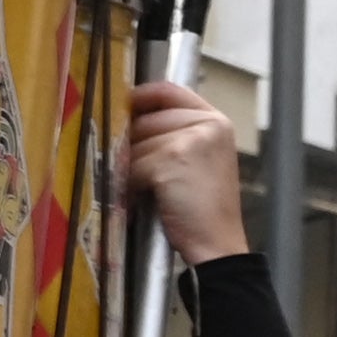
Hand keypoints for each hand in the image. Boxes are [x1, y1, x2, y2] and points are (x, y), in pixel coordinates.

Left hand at [118, 86, 252, 268]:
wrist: (217, 245)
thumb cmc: (202, 209)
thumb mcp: (196, 162)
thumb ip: (173, 136)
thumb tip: (126, 123)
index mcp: (216, 121)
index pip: (170, 91)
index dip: (140, 96)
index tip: (119, 105)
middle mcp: (208, 124)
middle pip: (148, 118)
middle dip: (131, 144)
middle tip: (125, 167)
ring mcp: (191, 140)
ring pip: (137, 143)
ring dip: (129, 169)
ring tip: (138, 190)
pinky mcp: (173, 159)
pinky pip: (134, 166)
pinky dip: (130, 185)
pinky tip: (137, 199)